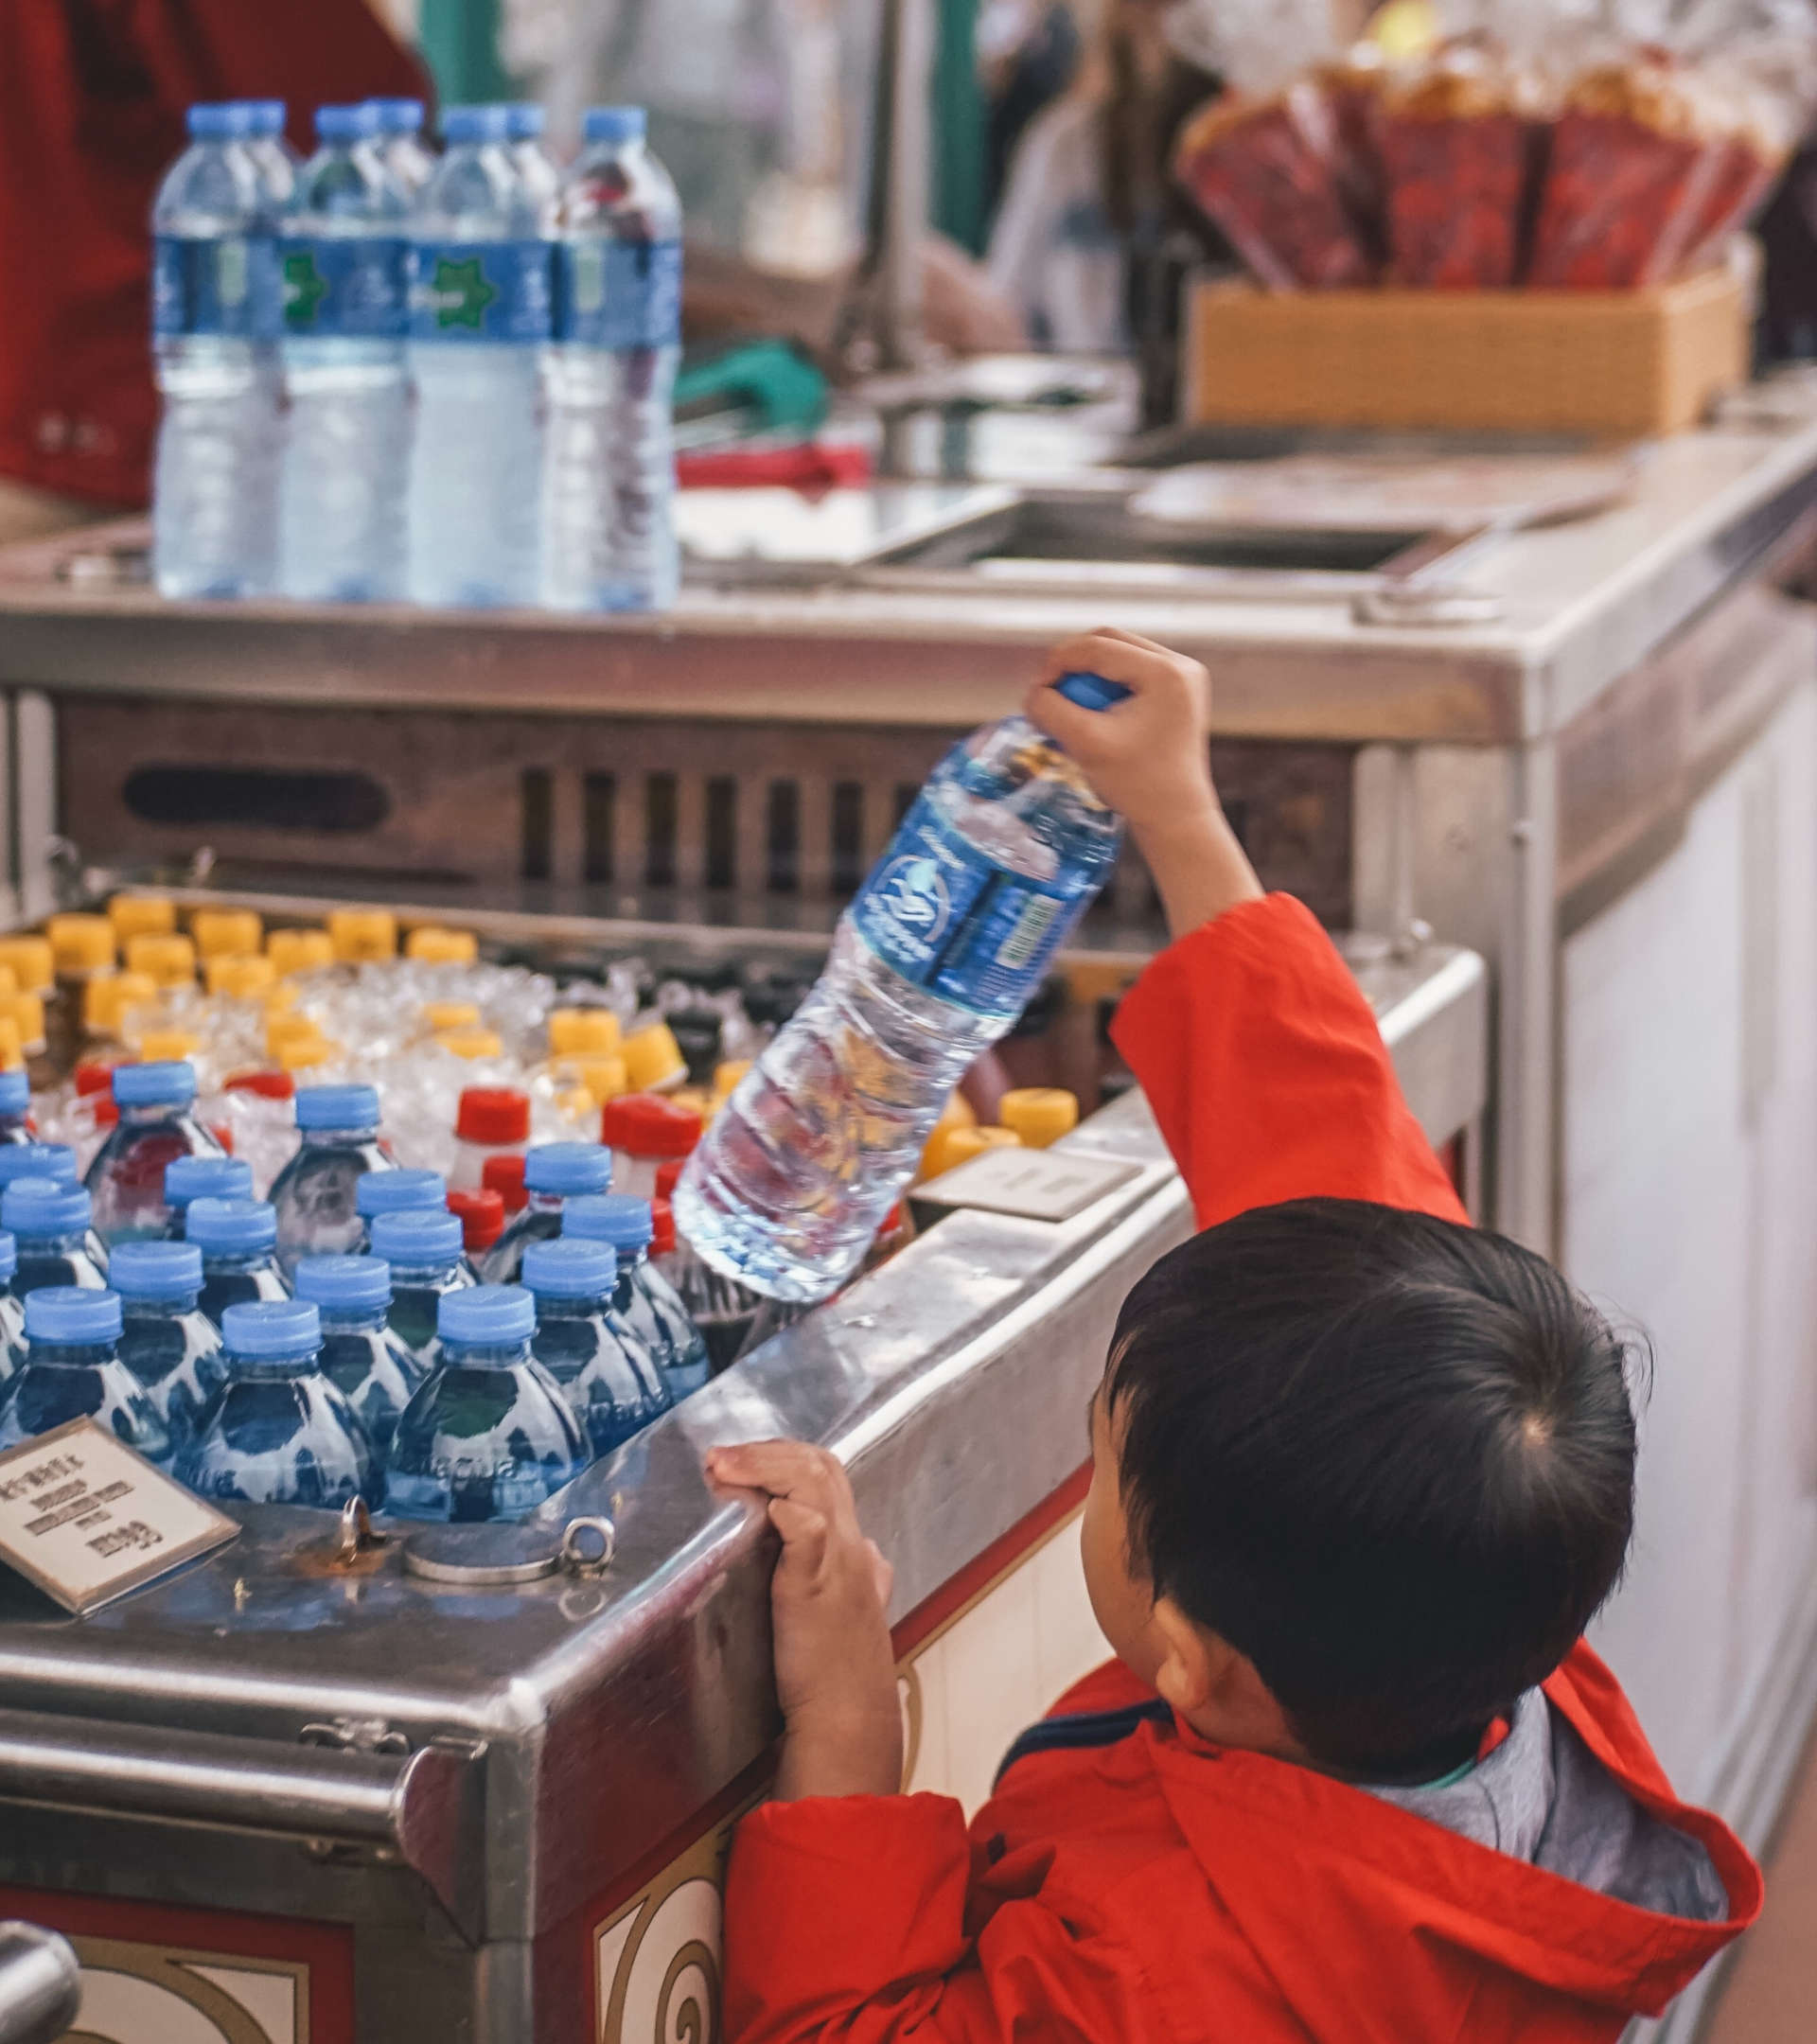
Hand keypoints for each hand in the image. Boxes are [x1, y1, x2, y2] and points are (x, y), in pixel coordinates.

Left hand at [706, 1440, 903, 1799]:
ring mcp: (838, 1561)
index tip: (739, 1462)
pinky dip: (783, 1505)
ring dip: (762, 1465)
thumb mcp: (849, 1612)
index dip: (784, 1458)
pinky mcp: (816, 1583)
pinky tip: (754, 1500)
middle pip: (821, 1466)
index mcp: (853, 1549)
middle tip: (722, 1456)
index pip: (827, 1476)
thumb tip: (860, 1551)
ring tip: (721, 1466)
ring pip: (813, 1481)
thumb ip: (853, 1576)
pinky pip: (807, 1527)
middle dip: (768, 1450)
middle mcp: (851, 1546)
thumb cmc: (837, 1676)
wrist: (847, 1719)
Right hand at [1023, 628, 1262, 939]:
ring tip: (1071, 709)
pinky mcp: (1179, 691)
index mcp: (1165, 673)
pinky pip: (1131, 672)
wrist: (1176, 817)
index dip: (1058, 663)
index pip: (1097, 647)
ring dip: (1088, 677)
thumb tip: (1032, 694)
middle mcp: (1181, 665)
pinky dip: (1106, 687)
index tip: (1035, 691)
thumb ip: (1051, 711)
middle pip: (1109, 642)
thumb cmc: (1137, 785)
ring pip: (1119, 655)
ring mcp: (1184, 676)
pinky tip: (1093, 714)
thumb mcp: (1086, 744)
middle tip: (1050, 695)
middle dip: (1073, 666)